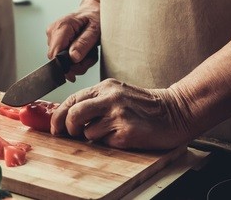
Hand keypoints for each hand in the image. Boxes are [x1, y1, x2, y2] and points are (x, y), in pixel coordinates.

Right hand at [46, 6, 99, 79]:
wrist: (93, 9)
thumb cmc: (96, 16)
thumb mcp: (95, 30)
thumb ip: (84, 43)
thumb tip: (73, 57)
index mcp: (62, 27)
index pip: (54, 54)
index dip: (63, 68)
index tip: (74, 76)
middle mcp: (53, 31)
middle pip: (58, 60)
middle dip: (75, 65)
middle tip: (90, 58)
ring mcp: (53, 35)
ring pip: (61, 60)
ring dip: (78, 62)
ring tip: (89, 52)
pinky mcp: (56, 40)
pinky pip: (63, 56)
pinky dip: (76, 58)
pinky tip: (84, 50)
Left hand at [50, 79, 192, 150]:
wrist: (175, 111)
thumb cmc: (146, 106)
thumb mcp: (118, 94)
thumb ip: (97, 101)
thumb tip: (70, 117)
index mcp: (106, 87)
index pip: (72, 99)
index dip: (58, 115)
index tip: (55, 127)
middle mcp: (110, 98)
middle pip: (74, 113)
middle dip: (68, 127)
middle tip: (70, 134)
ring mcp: (118, 114)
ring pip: (88, 131)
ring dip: (93, 137)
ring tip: (110, 132)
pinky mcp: (127, 132)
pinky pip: (105, 143)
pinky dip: (109, 143)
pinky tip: (123, 136)